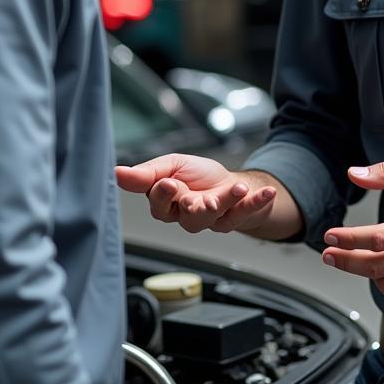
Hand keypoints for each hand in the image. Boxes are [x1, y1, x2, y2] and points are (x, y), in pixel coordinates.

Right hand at [115, 154, 276, 233]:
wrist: (232, 184)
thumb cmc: (199, 176)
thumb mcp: (171, 165)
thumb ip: (146, 174)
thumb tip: (116, 172)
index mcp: (170, 203)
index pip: (160, 206)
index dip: (162, 196)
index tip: (167, 183)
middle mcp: (190, 215)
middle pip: (188, 218)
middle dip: (196, 207)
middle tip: (204, 199)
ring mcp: (214, 219)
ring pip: (215, 217)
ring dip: (227, 202)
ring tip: (238, 189)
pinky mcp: (237, 217)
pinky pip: (245, 213)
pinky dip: (257, 203)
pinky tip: (267, 193)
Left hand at [320, 162, 383, 294]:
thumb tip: (355, 174)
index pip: (377, 238)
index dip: (348, 239)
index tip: (329, 235)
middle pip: (374, 265)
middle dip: (345, 260)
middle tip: (327, 254)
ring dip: (362, 271)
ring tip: (347, 258)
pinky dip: (382, 278)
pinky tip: (374, 266)